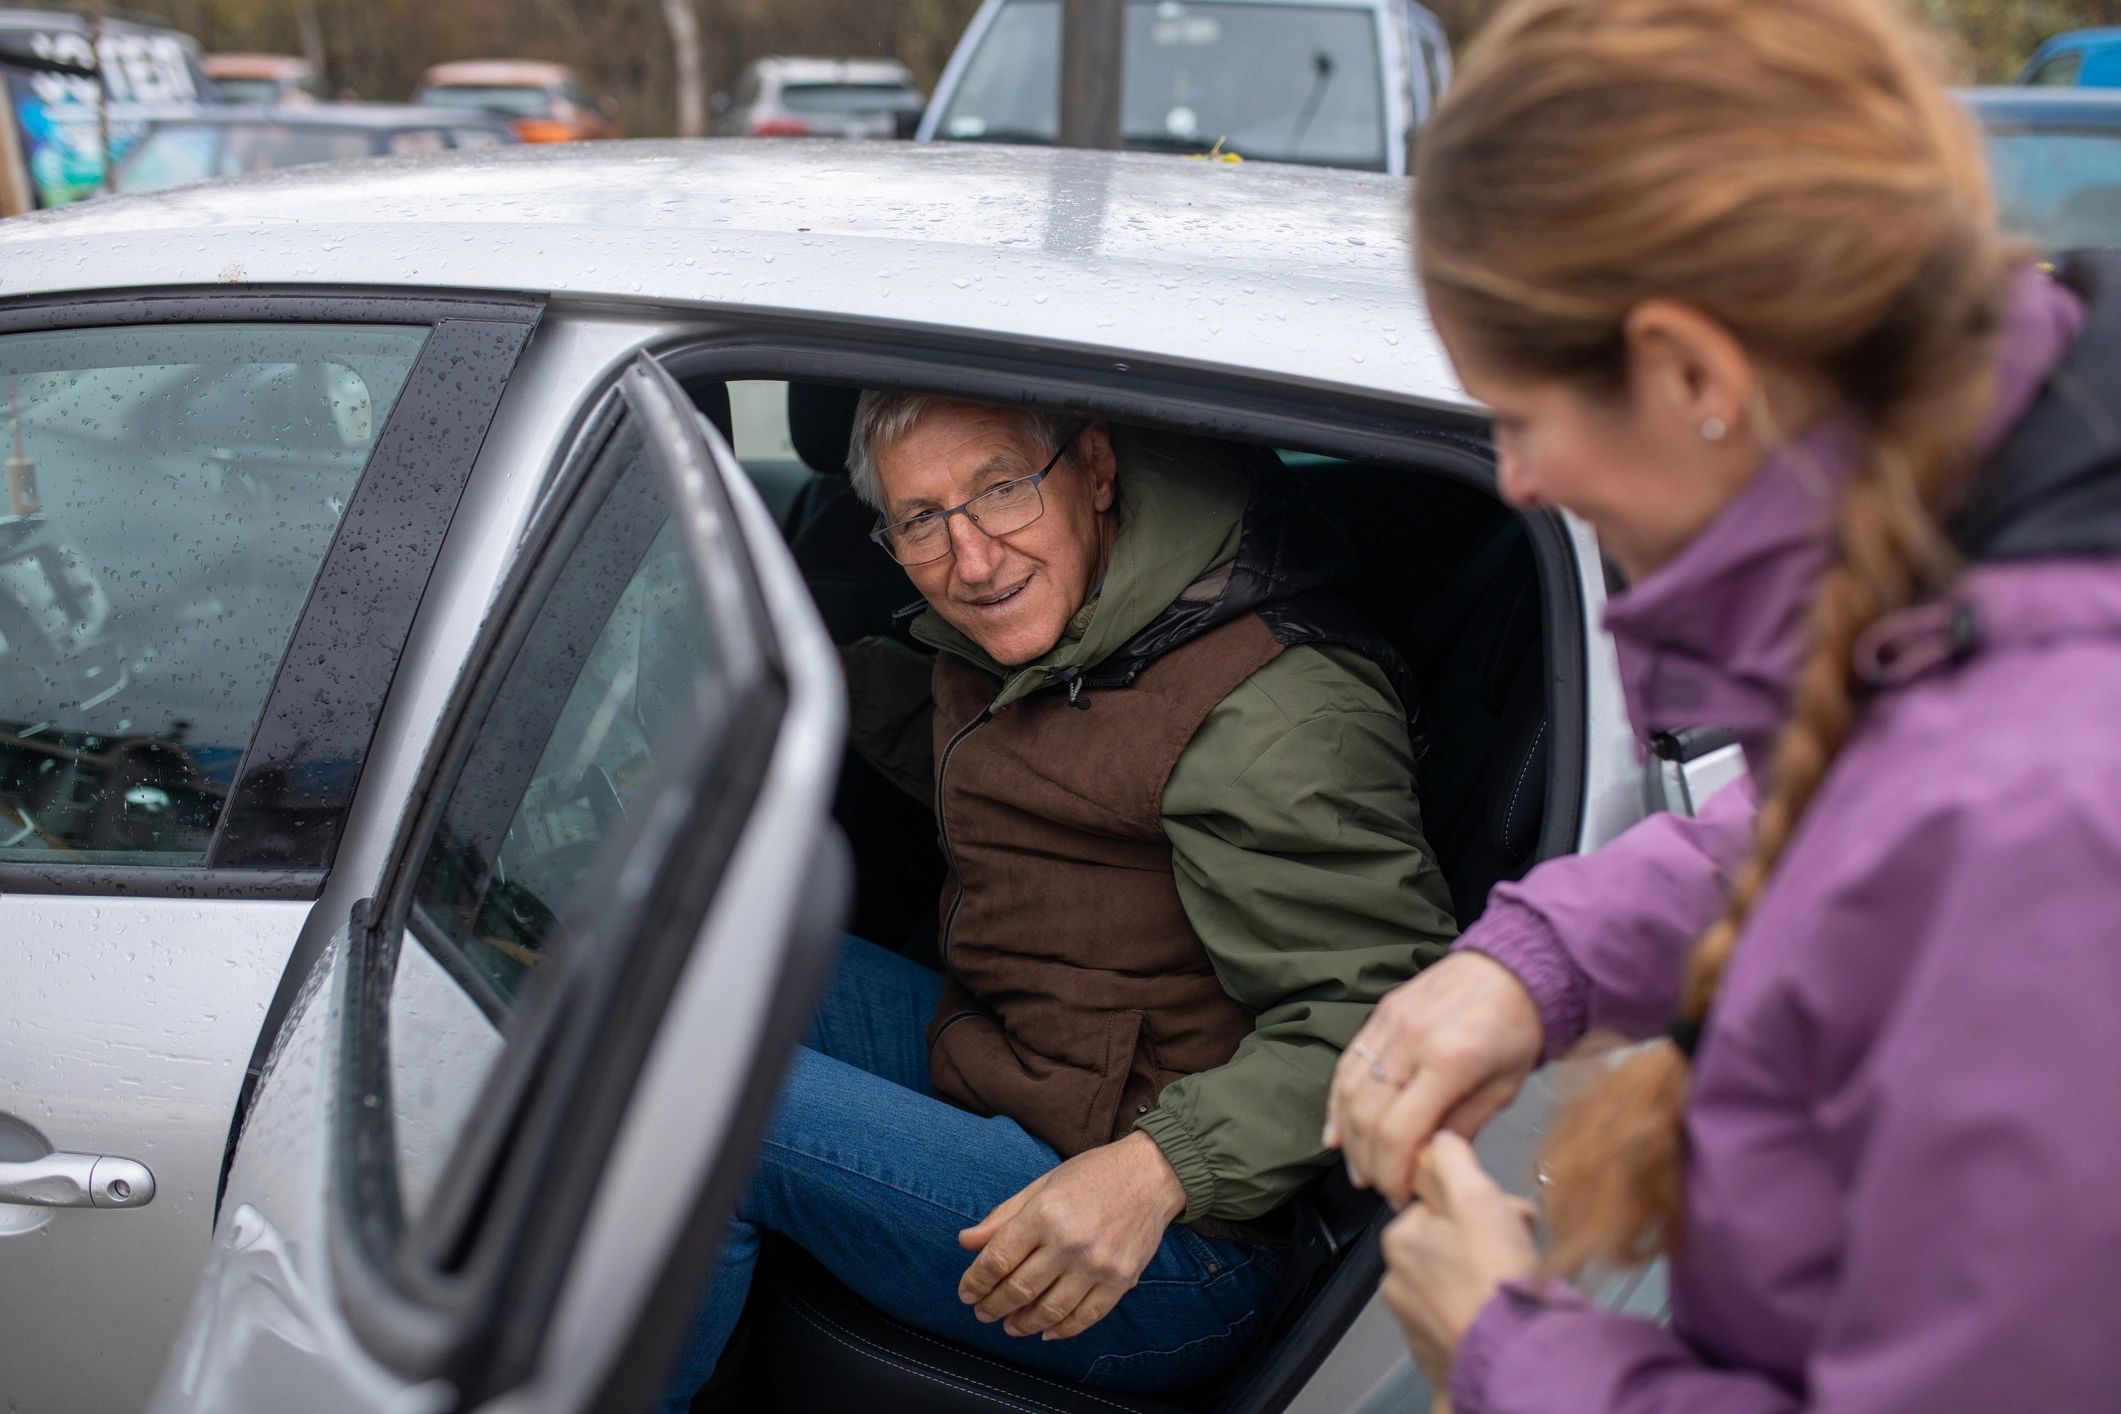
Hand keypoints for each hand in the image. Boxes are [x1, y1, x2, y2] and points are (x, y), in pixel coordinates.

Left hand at [957, 1131, 1185, 1339]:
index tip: (966, 1292)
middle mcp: (1070, 1242)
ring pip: (1049, 1310)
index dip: (976, 1281)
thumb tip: (966, 1242)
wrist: (1152, 1174)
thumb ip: (1004, 1216)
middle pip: (1019, 1289)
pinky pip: (1085, 1317)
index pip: (998, 1259)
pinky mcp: (1121, 1280)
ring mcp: (1097, 1265)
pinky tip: (1046, 1330)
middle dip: (993, 1306)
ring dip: (1022, 1323)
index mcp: (1045, 1214)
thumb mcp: (1043, 1185)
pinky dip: (1061, 1329)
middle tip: (982, 1312)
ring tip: (1009, 1325)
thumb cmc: (1093, 1174)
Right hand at [1325, 951, 1543, 1208]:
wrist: (1515, 968)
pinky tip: (1337, 1129)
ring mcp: (1391, 1022)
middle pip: (1367, 1114)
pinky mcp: (1382, 1013)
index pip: (1400, 1131)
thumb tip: (1429, 1162)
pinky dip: (1338, 1100)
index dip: (1392, 1172)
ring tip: (1359, 1166)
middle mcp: (1412, 1039)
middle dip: (1368, 1161)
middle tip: (1379, 1186)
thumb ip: (1463, 1126)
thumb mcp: (1505, 1088)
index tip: (1400, 1195)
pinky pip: (1348, 1062)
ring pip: (1349, 1089)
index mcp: (1450, 1061)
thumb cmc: (1519, 1030)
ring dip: (1348, 1135)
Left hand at [1381, 1133, 1538, 1386]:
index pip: (1437, 1208)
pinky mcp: (1437, 1355)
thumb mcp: (1476, 1196)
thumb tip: (1439, 1139)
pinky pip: (1460, 1322)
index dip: (1476, 1207)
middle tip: (1517, 1250)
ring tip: (1514, 1284)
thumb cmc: (1494, 1279)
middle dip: (1483, 1243)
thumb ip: (1453, 1160)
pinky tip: (1505, 1314)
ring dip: (1482, 1280)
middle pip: (1447, 1247)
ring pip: (1454, 1286)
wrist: (1514, 1357)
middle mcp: (1398, 1283)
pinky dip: (1481, 1316)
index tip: (1502, 1215)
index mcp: (1400, 1240)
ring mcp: (1415, 1323)